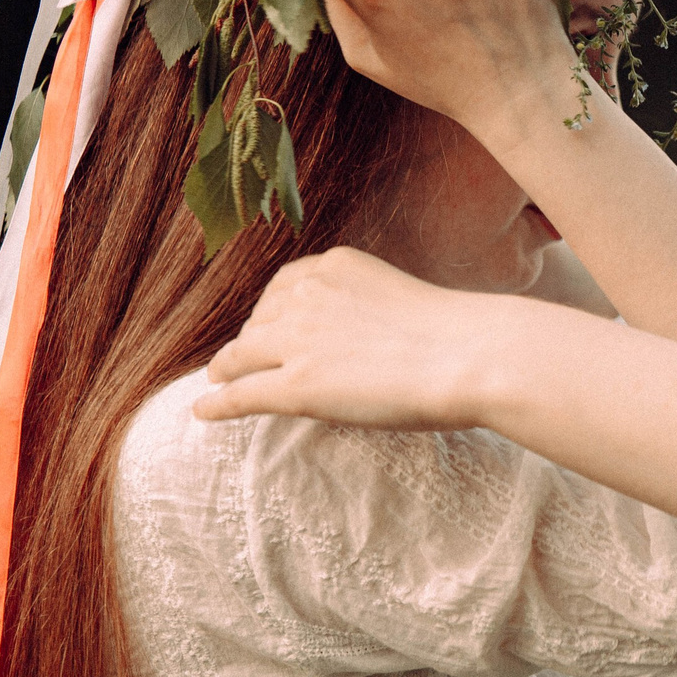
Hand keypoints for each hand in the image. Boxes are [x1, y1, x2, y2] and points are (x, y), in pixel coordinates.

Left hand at [195, 247, 514, 428]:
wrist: (472, 355)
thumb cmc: (457, 333)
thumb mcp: (398, 295)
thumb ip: (363, 304)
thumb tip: (352, 339)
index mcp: (333, 266)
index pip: (283, 287)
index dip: (269, 311)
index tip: (266, 326)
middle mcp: (307, 296)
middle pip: (260, 321)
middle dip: (252, 340)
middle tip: (245, 362)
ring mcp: (299, 341)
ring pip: (241, 355)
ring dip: (228, 368)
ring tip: (219, 381)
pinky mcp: (298, 386)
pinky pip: (242, 395)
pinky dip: (218, 404)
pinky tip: (205, 411)